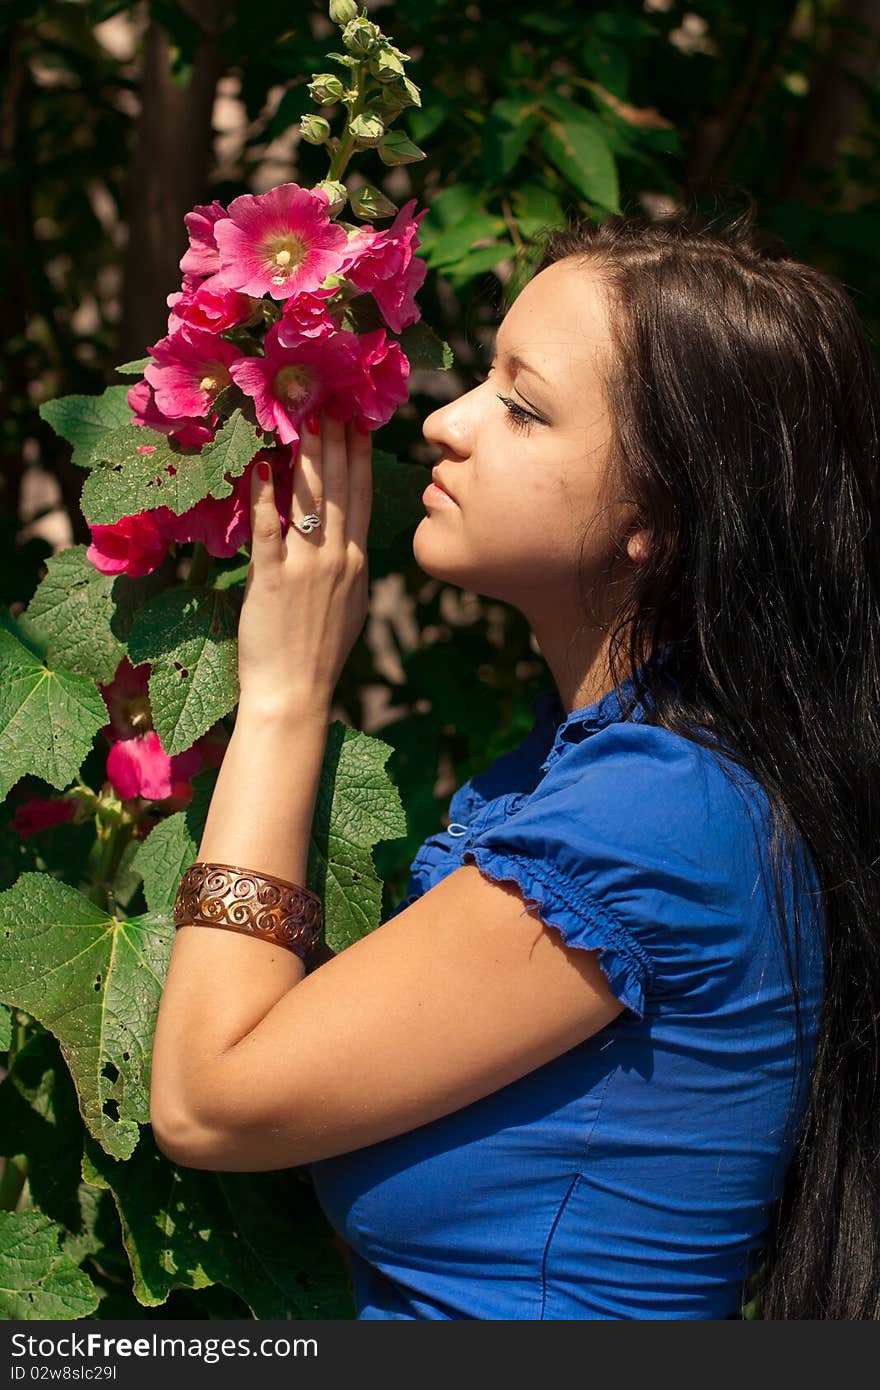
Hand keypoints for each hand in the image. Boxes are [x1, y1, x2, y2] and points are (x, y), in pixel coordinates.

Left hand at [237, 411, 371, 715]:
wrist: (296, 695)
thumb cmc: (318, 656)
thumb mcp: (349, 607)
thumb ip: (347, 571)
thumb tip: (347, 543)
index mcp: (355, 563)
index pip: (360, 498)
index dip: (359, 456)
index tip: (358, 421)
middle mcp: (336, 559)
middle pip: (338, 488)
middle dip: (335, 440)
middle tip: (330, 398)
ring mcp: (305, 569)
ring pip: (309, 501)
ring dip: (307, 454)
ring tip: (304, 416)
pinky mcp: (271, 581)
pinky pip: (269, 531)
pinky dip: (266, 498)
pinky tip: (264, 467)